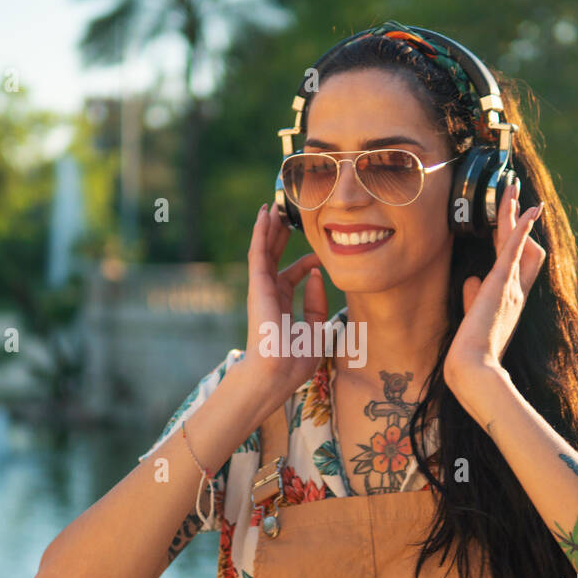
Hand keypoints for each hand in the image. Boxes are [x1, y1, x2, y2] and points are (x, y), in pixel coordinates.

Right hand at [238, 202, 328, 406]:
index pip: (292, 277)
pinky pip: (258, 252)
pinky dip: (260, 233)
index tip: (321, 253)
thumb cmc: (295, 360)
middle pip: (275, 257)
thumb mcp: (315, 330)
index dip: (306, 263)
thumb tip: (316, 274)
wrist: (278, 372)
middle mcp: (269, 294)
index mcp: (281, 306)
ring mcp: (261, 288)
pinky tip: (263, 215)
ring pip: (264, 250)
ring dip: (268, 228)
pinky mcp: (257, 285)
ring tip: (272, 205)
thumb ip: (317, 304)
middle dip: (281, 236)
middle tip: (287, 214)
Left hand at [443, 177, 544, 395]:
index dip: (517, 241)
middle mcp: (516, 290)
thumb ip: (475, 297)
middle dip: (519, 219)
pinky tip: (527, 209)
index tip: (512, 222)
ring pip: (516, 241)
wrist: (475, 369)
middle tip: (518, 194)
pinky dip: (522, 228)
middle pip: (523, 246)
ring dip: (515, 212)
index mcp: (510, 299)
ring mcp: (511, 286)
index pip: (518, 263)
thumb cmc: (472, 350)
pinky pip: (514, 249)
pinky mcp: (501, 283)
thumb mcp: (474, 318)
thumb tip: (471, 280)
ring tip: (513, 188)